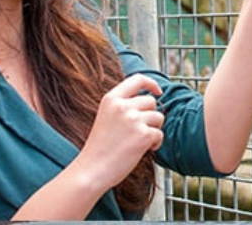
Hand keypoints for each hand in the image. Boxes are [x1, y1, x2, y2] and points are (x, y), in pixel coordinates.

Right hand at [71, 74, 164, 191]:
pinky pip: (160, 134)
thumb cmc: (99, 148)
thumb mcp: (106, 117)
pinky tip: (143, 150)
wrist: (91, 171)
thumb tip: (150, 99)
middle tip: (139, 131)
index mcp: (111, 99)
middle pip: (151, 101)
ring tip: (138, 141)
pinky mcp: (143, 134)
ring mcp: (133, 119)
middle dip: (150, 116)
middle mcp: (122, 106)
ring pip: (158, 117)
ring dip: (153, 129)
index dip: (151, 84)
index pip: (137, 79)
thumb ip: (123, 106)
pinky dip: (156, 143)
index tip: (158, 91)